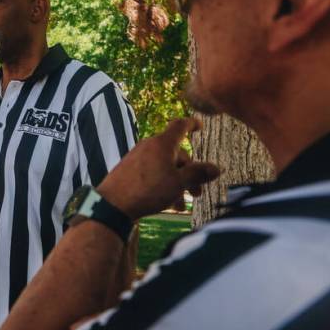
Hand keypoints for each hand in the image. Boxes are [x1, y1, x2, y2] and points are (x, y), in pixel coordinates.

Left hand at [97, 117, 219, 219]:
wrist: (113, 204)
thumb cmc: (148, 190)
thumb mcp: (179, 183)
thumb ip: (198, 174)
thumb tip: (216, 169)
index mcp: (162, 143)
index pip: (180, 126)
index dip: (192, 124)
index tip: (200, 125)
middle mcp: (149, 146)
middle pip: (176, 154)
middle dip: (190, 173)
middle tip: (197, 193)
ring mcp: (137, 157)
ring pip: (164, 167)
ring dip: (177, 183)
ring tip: (181, 204)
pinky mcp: (129, 170)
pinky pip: (152, 173)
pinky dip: (162, 185)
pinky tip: (168, 205)